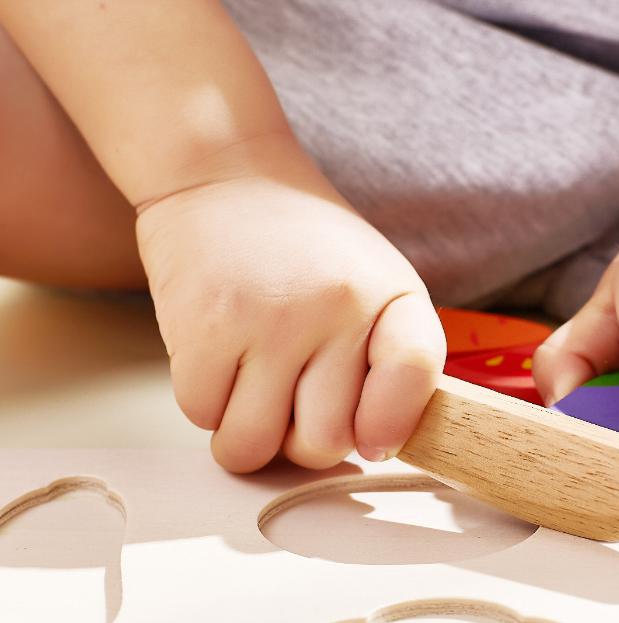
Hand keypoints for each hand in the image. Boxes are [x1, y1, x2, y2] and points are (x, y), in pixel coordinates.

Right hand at [135, 151, 444, 471]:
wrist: (224, 175)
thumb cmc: (310, 253)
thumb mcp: (382, 288)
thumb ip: (398, 365)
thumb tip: (374, 448)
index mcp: (391, 298)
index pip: (412, 380)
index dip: (388, 427)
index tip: (370, 440)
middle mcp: (333, 309)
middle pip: (322, 443)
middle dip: (303, 444)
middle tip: (293, 405)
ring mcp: (265, 320)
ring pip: (253, 446)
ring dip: (248, 436)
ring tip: (254, 392)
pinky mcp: (201, 327)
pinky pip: (202, 416)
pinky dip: (207, 405)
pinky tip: (221, 364)